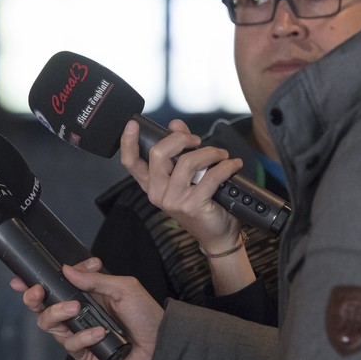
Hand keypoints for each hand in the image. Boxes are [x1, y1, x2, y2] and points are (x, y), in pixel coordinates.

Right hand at [11, 258, 162, 359]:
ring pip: (50, 326)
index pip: (54, 287)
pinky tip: (99, 331)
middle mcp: (78, 314)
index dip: (36, 282)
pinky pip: (72, 345)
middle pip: (42, 308)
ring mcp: (80, 334)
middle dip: (33, 299)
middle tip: (37, 291)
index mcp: (85, 295)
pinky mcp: (85, 354)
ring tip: (75, 308)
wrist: (162, 343)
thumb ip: (94, 279)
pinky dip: (83, 336)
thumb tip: (67, 269)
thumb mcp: (123, 287)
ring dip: (58, 314)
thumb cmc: (146, 314)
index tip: (23, 276)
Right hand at [119, 118, 243, 253]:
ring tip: (221, 155)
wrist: (216, 235)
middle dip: (180, 138)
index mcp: (151, 184)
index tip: (132, 124)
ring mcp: (173, 200)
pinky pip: (211, 176)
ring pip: (187, 162)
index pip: (131, 162)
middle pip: (159, 153)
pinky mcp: (192, 205)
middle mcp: (157, 193)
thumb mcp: (186, 175)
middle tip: (196, 140)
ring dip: (209, 153)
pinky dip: (226, 166)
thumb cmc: (201, 203)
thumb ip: (179, 149)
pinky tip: (232, 165)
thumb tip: (175, 124)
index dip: (127, 142)